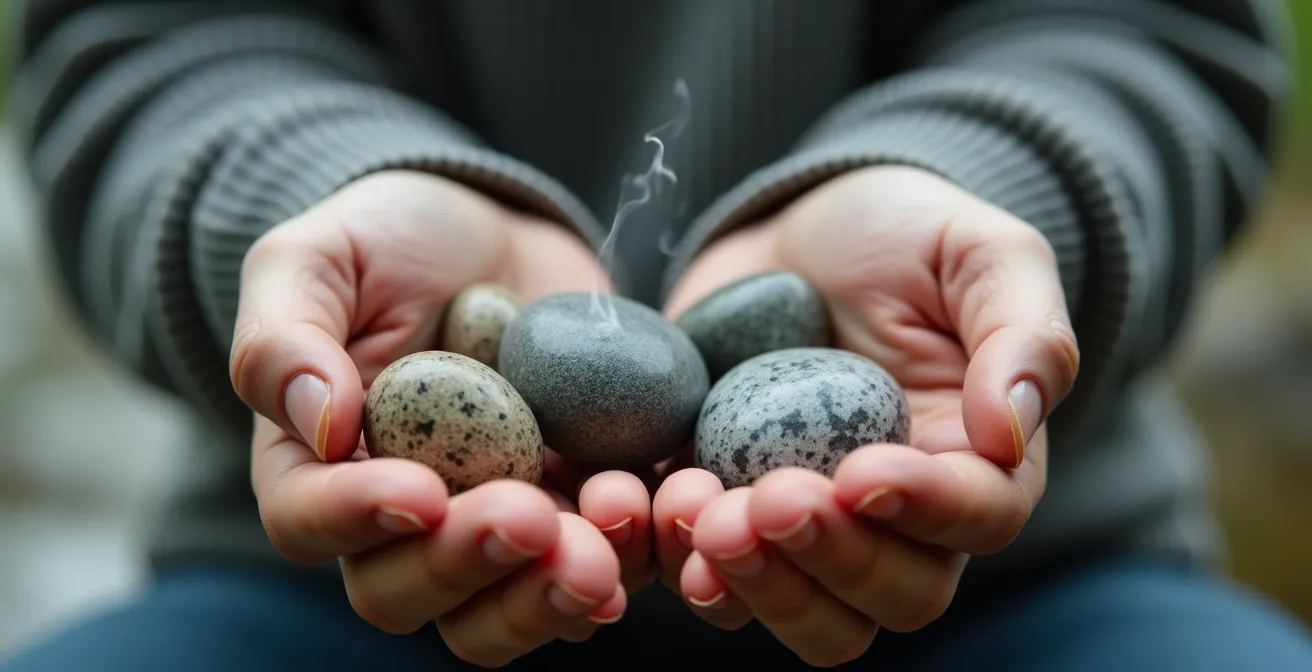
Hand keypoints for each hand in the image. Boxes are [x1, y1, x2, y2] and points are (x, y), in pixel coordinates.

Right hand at [229, 171, 651, 666]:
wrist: (499, 235)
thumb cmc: (391, 238)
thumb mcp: (318, 255)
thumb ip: (284, 335)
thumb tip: (319, 424)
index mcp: (317, 464)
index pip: (308, 521)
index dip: (357, 520)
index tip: (419, 492)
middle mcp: (399, 519)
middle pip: (406, 591)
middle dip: (469, 567)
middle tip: (529, 520)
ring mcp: (489, 525)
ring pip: (501, 609)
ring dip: (549, 593)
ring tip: (601, 540)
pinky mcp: (571, 513)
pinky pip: (595, 569)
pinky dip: (627, 558)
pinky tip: (653, 518)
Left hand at [654, 166, 1079, 665]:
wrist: (795, 231)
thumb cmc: (903, 234)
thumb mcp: (982, 252)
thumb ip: (1024, 333)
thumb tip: (1010, 431)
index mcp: (976, 460)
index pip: (978, 519)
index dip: (926, 511)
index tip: (863, 473)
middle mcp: (902, 517)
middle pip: (896, 594)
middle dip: (833, 561)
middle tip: (774, 498)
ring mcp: (813, 526)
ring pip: (810, 614)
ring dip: (759, 583)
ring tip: (706, 512)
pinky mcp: (732, 513)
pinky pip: (717, 578)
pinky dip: (685, 562)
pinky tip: (660, 508)